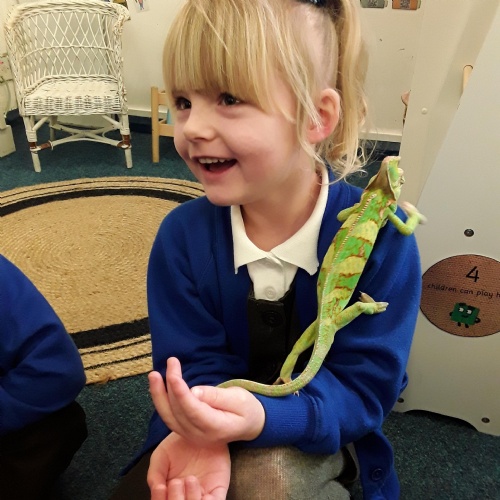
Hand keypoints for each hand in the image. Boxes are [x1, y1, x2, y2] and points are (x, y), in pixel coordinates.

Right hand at [148, 432, 229, 499]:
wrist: (200, 427)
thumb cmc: (180, 443)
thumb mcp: (161, 455)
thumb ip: (155, 474)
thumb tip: (156, 490)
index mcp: (169, 492)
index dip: (160, 499)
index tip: (161, 487)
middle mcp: (185, 496)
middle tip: (176, 483)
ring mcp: (202, 494)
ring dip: (192, 499)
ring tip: (190, 479)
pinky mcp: (218, 489)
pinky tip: (206, 495)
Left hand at [149, 357, 264, 446]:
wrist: (250, 425)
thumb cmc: (247, 409)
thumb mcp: (239, 399)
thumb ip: (217, 396)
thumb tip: (194, 391)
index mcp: (216, 428)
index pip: (192, 410)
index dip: (180, 392)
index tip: (173, 373)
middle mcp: (200, 435)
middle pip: (178, 411)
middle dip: (170, 385)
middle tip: (171, 362)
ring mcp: (191, 436)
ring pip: (169, 417)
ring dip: (159, 395)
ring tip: (154, 375)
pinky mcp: (186, 431)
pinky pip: (170, 417)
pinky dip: (161, 402)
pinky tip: (157, 387)